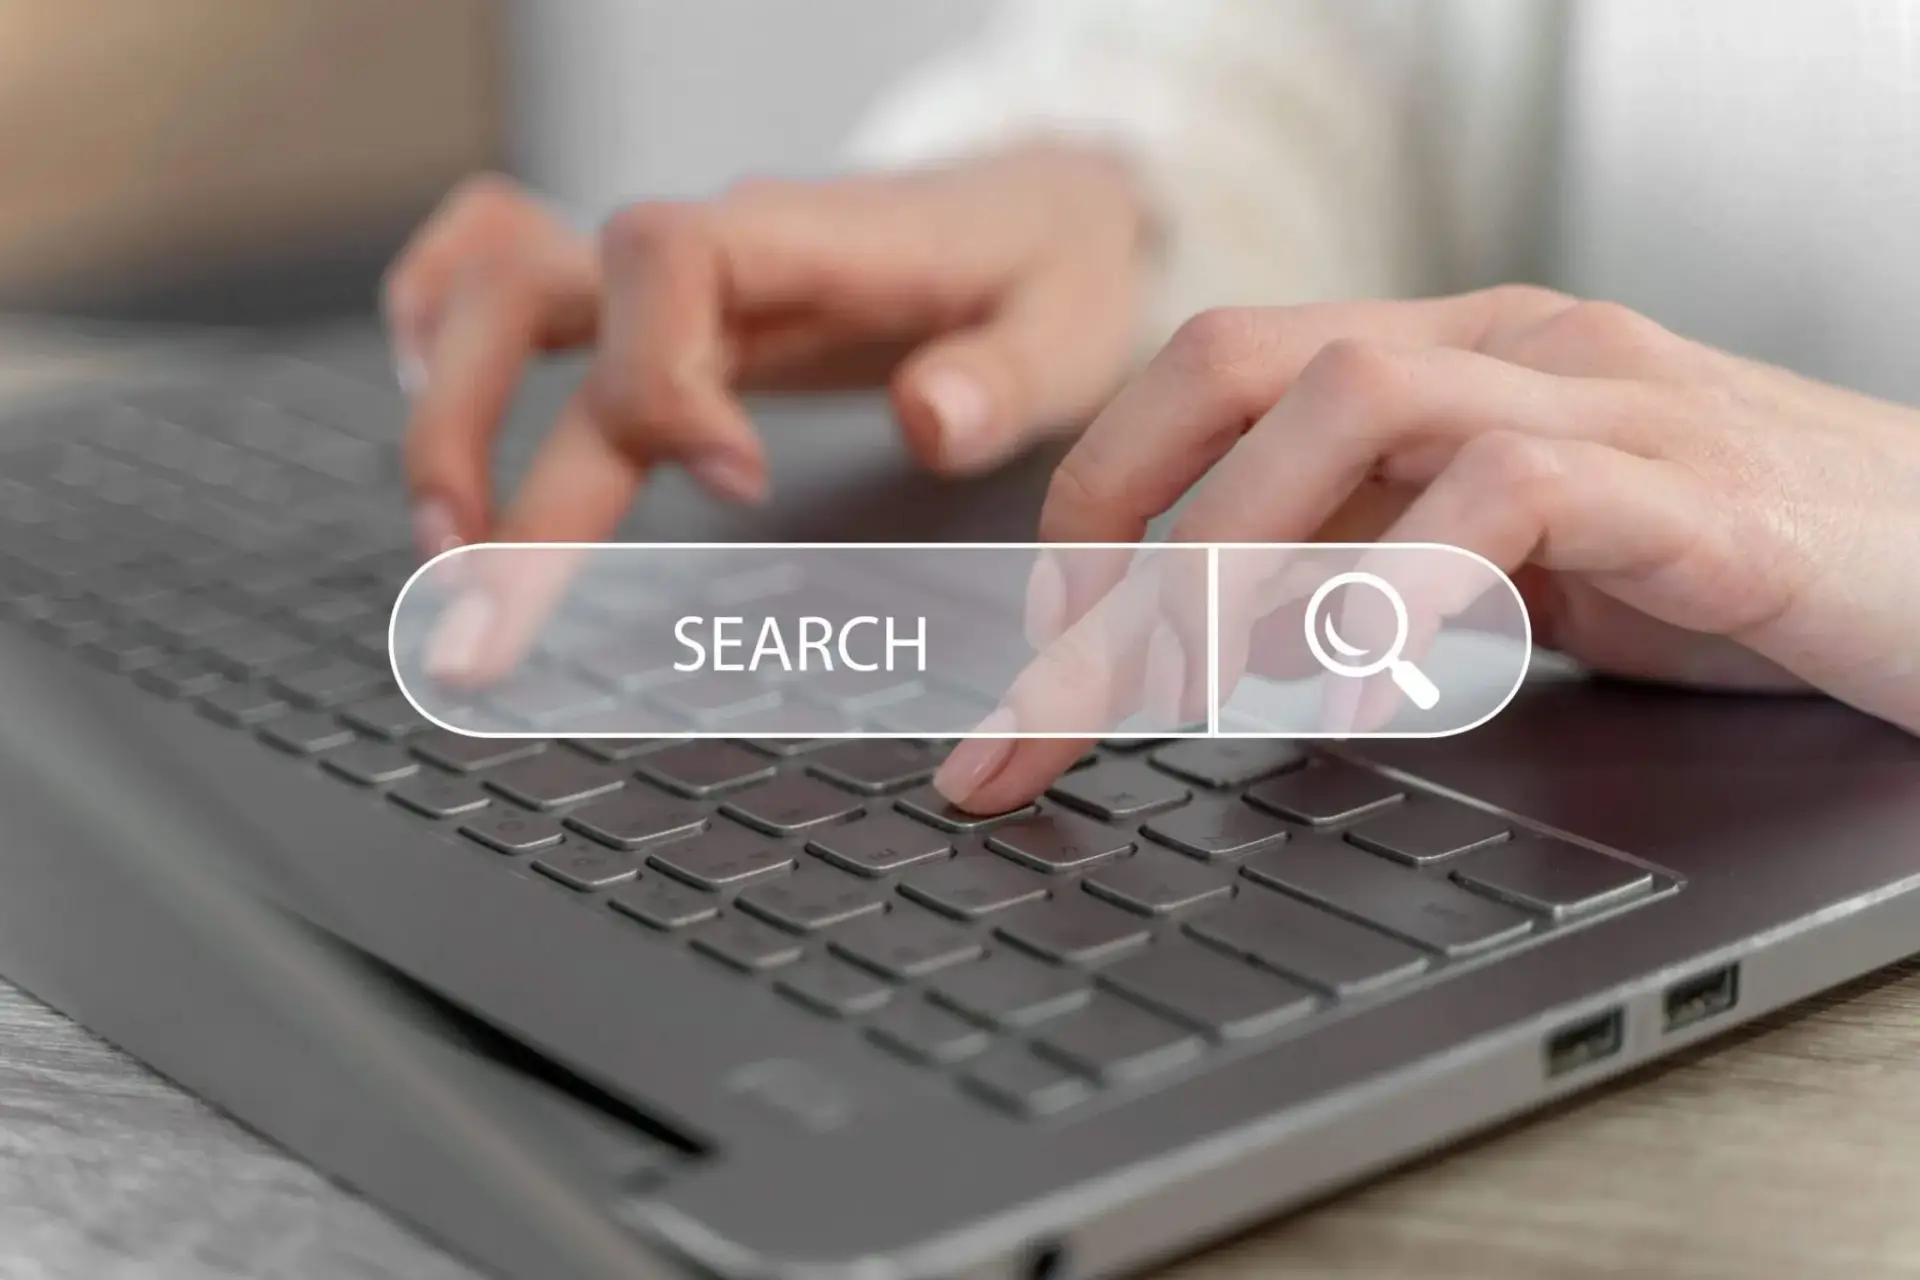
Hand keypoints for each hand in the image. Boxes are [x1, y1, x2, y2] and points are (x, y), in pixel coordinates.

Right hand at [383, 146, 1154, 554]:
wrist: (1042, 203)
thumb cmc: (1051, 267)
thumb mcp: (1072, 323)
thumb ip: (1005, 377)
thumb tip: (929, 418)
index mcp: (809, 241)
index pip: (670, 262)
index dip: (666, 378)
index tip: (735, 486)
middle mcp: (718, 251)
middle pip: (533, 294)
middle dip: (482, 445)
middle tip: (480, 600)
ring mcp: (678, 277)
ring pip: (500, 296)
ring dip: (446, 417)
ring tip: (444, 557)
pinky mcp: (665, 307)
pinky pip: (513, 263)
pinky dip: (442, 316)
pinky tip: (429, 407)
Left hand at [932, 286, 1919, 810]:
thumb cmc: (1734, 573)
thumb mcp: (1512, 562)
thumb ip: (1377, 561)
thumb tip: (1211, 631)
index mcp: (1448, 360)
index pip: (1214, 373)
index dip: (1098, 492)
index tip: (1039, 639)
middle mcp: (1509, 349)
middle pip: (1241, 369)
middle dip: (1109, 531)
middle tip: (1049, 694)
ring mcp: (1608, 402)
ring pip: (1352, 407)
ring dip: (1226, 559)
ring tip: (1171, 695)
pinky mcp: (1700, 489)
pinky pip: (1511, 501)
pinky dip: (1400, 603)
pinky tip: (1350, 710)